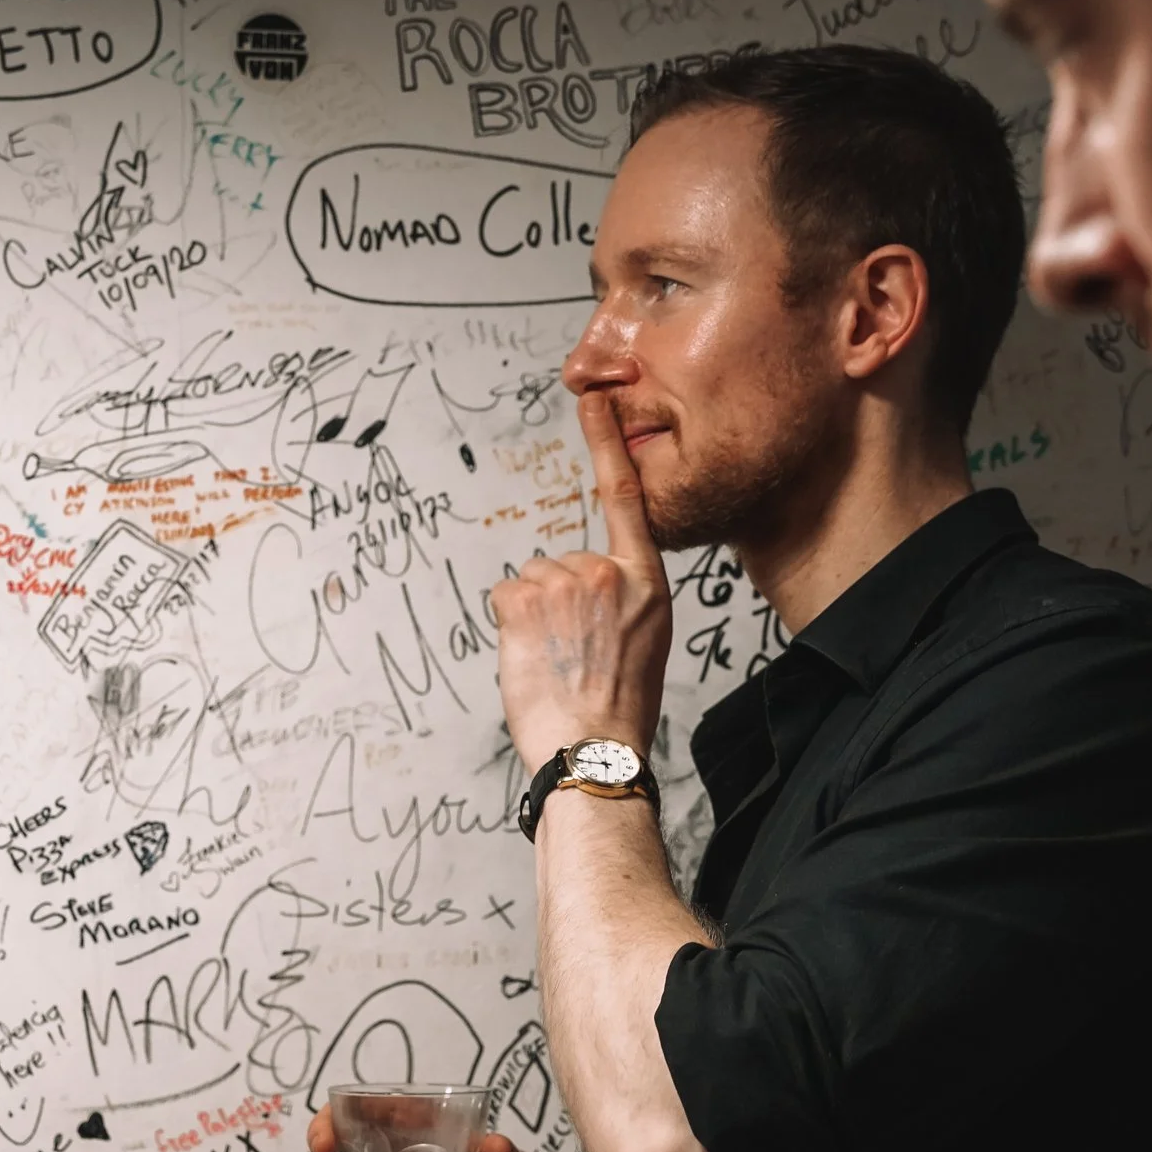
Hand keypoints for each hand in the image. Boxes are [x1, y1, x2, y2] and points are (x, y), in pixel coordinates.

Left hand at [488, 393, 673, 766]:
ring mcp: (565, 583)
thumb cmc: (619, 709)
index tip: (595, 401)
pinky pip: (503, 597)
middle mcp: (608, 573)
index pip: (626, 500)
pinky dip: (508, 626)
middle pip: (559, 563)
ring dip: (531, 618)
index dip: (607, 446)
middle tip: (571, 655)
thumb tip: (586, 593)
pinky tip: (532, 659)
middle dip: (555, 604)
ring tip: (555, 662)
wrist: (595, 750)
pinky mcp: (524, 600)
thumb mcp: (644, 642)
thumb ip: (620, 600)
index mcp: (648, 582)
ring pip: (529, 583)